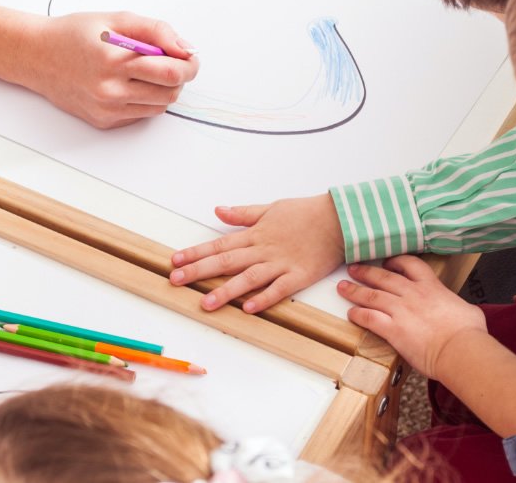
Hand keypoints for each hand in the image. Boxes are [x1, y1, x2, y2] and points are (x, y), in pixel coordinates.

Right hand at [15, 12, 198, 128]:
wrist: (37, 57)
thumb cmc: (74, 35)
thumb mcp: (117, 19)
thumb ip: (156, 31)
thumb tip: (185, 49)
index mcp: (114, 60)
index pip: (170, 72)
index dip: (189, 65)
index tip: (190, 58)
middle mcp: (109, 90)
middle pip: (170, 93)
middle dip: (179, 77)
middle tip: (171, 63)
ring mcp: (106, 109)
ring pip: (159, 107)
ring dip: (163, 90)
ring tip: (146, 71)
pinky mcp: (103, 121)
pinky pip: (141, 115)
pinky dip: (144, 100)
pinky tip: (128, 84)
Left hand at [169, 194, 343, 313]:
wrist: (340, 219)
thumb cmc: (306, 213)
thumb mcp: (271, 208)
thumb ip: (243, 213)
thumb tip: (218, 211)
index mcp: (255, 234)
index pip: (219, 244)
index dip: (195, 253)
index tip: (175, 261)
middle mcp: (263, 250)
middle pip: (226, 261)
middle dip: (199, 271)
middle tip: (175, 281)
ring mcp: (281, 264)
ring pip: (248, 278)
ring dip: (226, 291)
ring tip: (206, 303)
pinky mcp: (299, 276)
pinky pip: (279, 289)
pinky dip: (264, 298)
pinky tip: (248, 308)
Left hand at [342, 256, 487, 376]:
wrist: (460, 349)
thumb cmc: (469, 333)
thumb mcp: (468, 310)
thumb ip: (457, 307)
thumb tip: (464, 312)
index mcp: (432, 287)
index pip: (410, 265)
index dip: (396, 261)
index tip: (387, 262)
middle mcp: (413, 294)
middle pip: (384, 277)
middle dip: (366, 272)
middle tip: (354, 269)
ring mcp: (401, 311)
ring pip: (371, 295)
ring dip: (355, 290)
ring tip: (342, 287)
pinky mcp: (393, 329)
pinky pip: (369, 318)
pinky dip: (358, 314)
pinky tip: (351, 314)